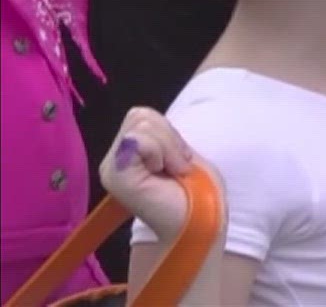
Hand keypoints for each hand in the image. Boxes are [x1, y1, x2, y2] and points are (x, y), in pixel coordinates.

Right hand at [100, 108, 201, 240]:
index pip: (142, 115)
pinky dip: (163, 152)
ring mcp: (111, 169)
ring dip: (170, 147)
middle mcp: (113, 161)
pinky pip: (140, 139)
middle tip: (177, 167)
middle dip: (170, 138)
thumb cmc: (198, 192)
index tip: (181, 160)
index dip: (169, 132)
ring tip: (172, 173)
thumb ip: (161, 134)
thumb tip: (145, 118)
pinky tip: (166, 175)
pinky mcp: (116, 176)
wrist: (201, 224)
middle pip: (140, 115)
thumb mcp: (182, 152)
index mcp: (128, 155)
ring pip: (142, 124)